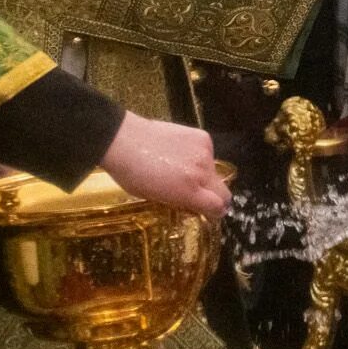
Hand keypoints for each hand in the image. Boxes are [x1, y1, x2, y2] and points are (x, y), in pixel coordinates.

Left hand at [100, 113, 229, 215]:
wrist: (124, 140)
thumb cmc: (131, 174)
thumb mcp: (154, 198)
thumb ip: (179, 202)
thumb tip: (193, 205)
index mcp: (189, 192)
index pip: (218, 206)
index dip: (215, 212)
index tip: (210, 212)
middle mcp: (202, 172)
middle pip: (224, 191)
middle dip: (215, 196)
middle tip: (201, 195)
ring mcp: (204, 152)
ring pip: (214, 171)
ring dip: (204, 174)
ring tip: (183, 169)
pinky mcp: (202, 136)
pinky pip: (208, 153)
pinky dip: (199, 156)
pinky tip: (182, 153)